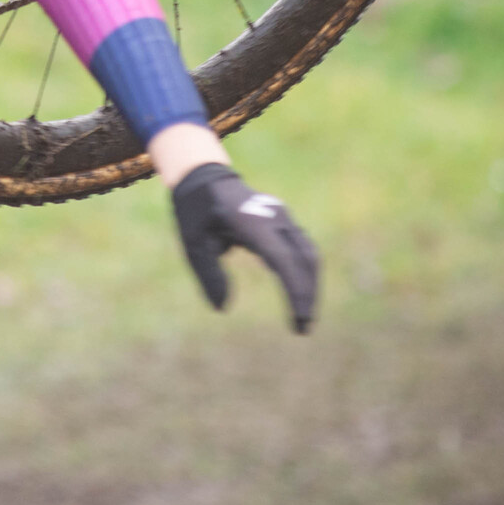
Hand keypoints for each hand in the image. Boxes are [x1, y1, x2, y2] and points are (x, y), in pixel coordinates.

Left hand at [171, 161, 319, 333]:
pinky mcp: (285, 221)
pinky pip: (303, 248)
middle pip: (305, 258)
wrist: (204, 176)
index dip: (296, 290)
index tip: (300, 318)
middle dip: (308, 294)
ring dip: (310, 285)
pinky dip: (305, 272)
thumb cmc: (196, 211)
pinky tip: (299, 293)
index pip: (284, 259)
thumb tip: (223, 307)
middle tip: (303, 328)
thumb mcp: (192, 242)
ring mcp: (283, 217)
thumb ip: (208, 274)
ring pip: (309, 253)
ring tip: (303, 317)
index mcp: (251, 222)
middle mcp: (274, 217)